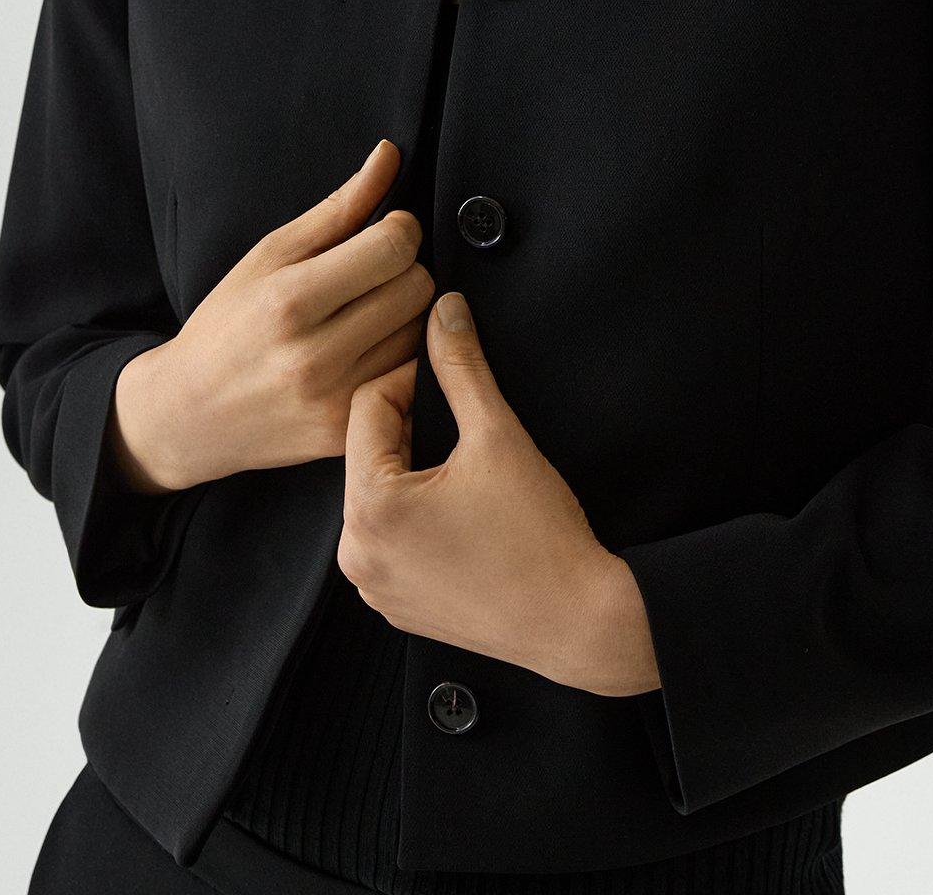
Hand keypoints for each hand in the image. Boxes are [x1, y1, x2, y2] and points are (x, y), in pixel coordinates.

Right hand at [113, 138, 434, 492]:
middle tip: (375, 275)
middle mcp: (315, 355)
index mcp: (290, 300)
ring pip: (423, 334)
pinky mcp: (348, 433)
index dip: (401, 229)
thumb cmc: (228, 323)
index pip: (394, 248)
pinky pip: (413, 379)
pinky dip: (405, 359)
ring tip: (368, 314)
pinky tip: (373, 350)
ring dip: (407, 316)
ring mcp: (335, 400)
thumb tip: (390, 154)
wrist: (189, 414)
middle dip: (405, 270)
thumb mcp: (271, 254)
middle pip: (417, 288)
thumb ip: (339, 207)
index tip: (386, 231)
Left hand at [339, 290, 661, 697]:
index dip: (410, 378)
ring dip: (412, 469)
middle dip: (410, 425)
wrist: (576, 619)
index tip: (449, 376)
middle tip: (464, 421)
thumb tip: (444, 311)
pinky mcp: (394, 606)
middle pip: (367, 451)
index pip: (367, 406)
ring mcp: (373, 586)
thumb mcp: (497, 435)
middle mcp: (356, 552)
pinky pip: (388, 539)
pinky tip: (462, 513)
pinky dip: (416, 516)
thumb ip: (462, 366)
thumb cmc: (539, 536)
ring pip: (377, 494)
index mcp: (370, 507)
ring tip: (466, 469)